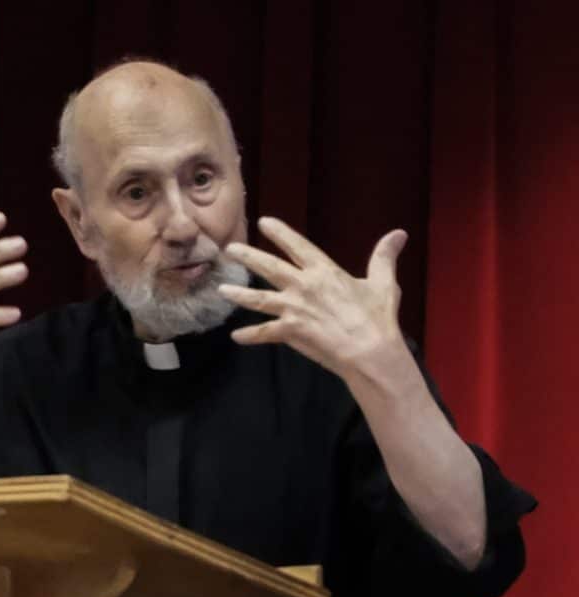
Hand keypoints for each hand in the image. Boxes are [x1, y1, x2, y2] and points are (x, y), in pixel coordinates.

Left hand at [218, 217, 407, 377]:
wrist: (370, 350)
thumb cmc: (377, 317)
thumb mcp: (383, 283)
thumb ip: (384, 257)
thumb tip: (399, 234)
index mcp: (324, 271)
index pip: (297, 246)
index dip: (280, 233)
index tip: (264, 222)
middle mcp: (304, 286)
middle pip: (269, 268)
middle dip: (248, 257)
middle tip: (230, 250)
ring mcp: (295, 309)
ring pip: (259, 299)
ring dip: (239, 294)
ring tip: (220, 290)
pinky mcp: (291, 331)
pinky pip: (264, 333)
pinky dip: (249, 335)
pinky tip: (235, 336)